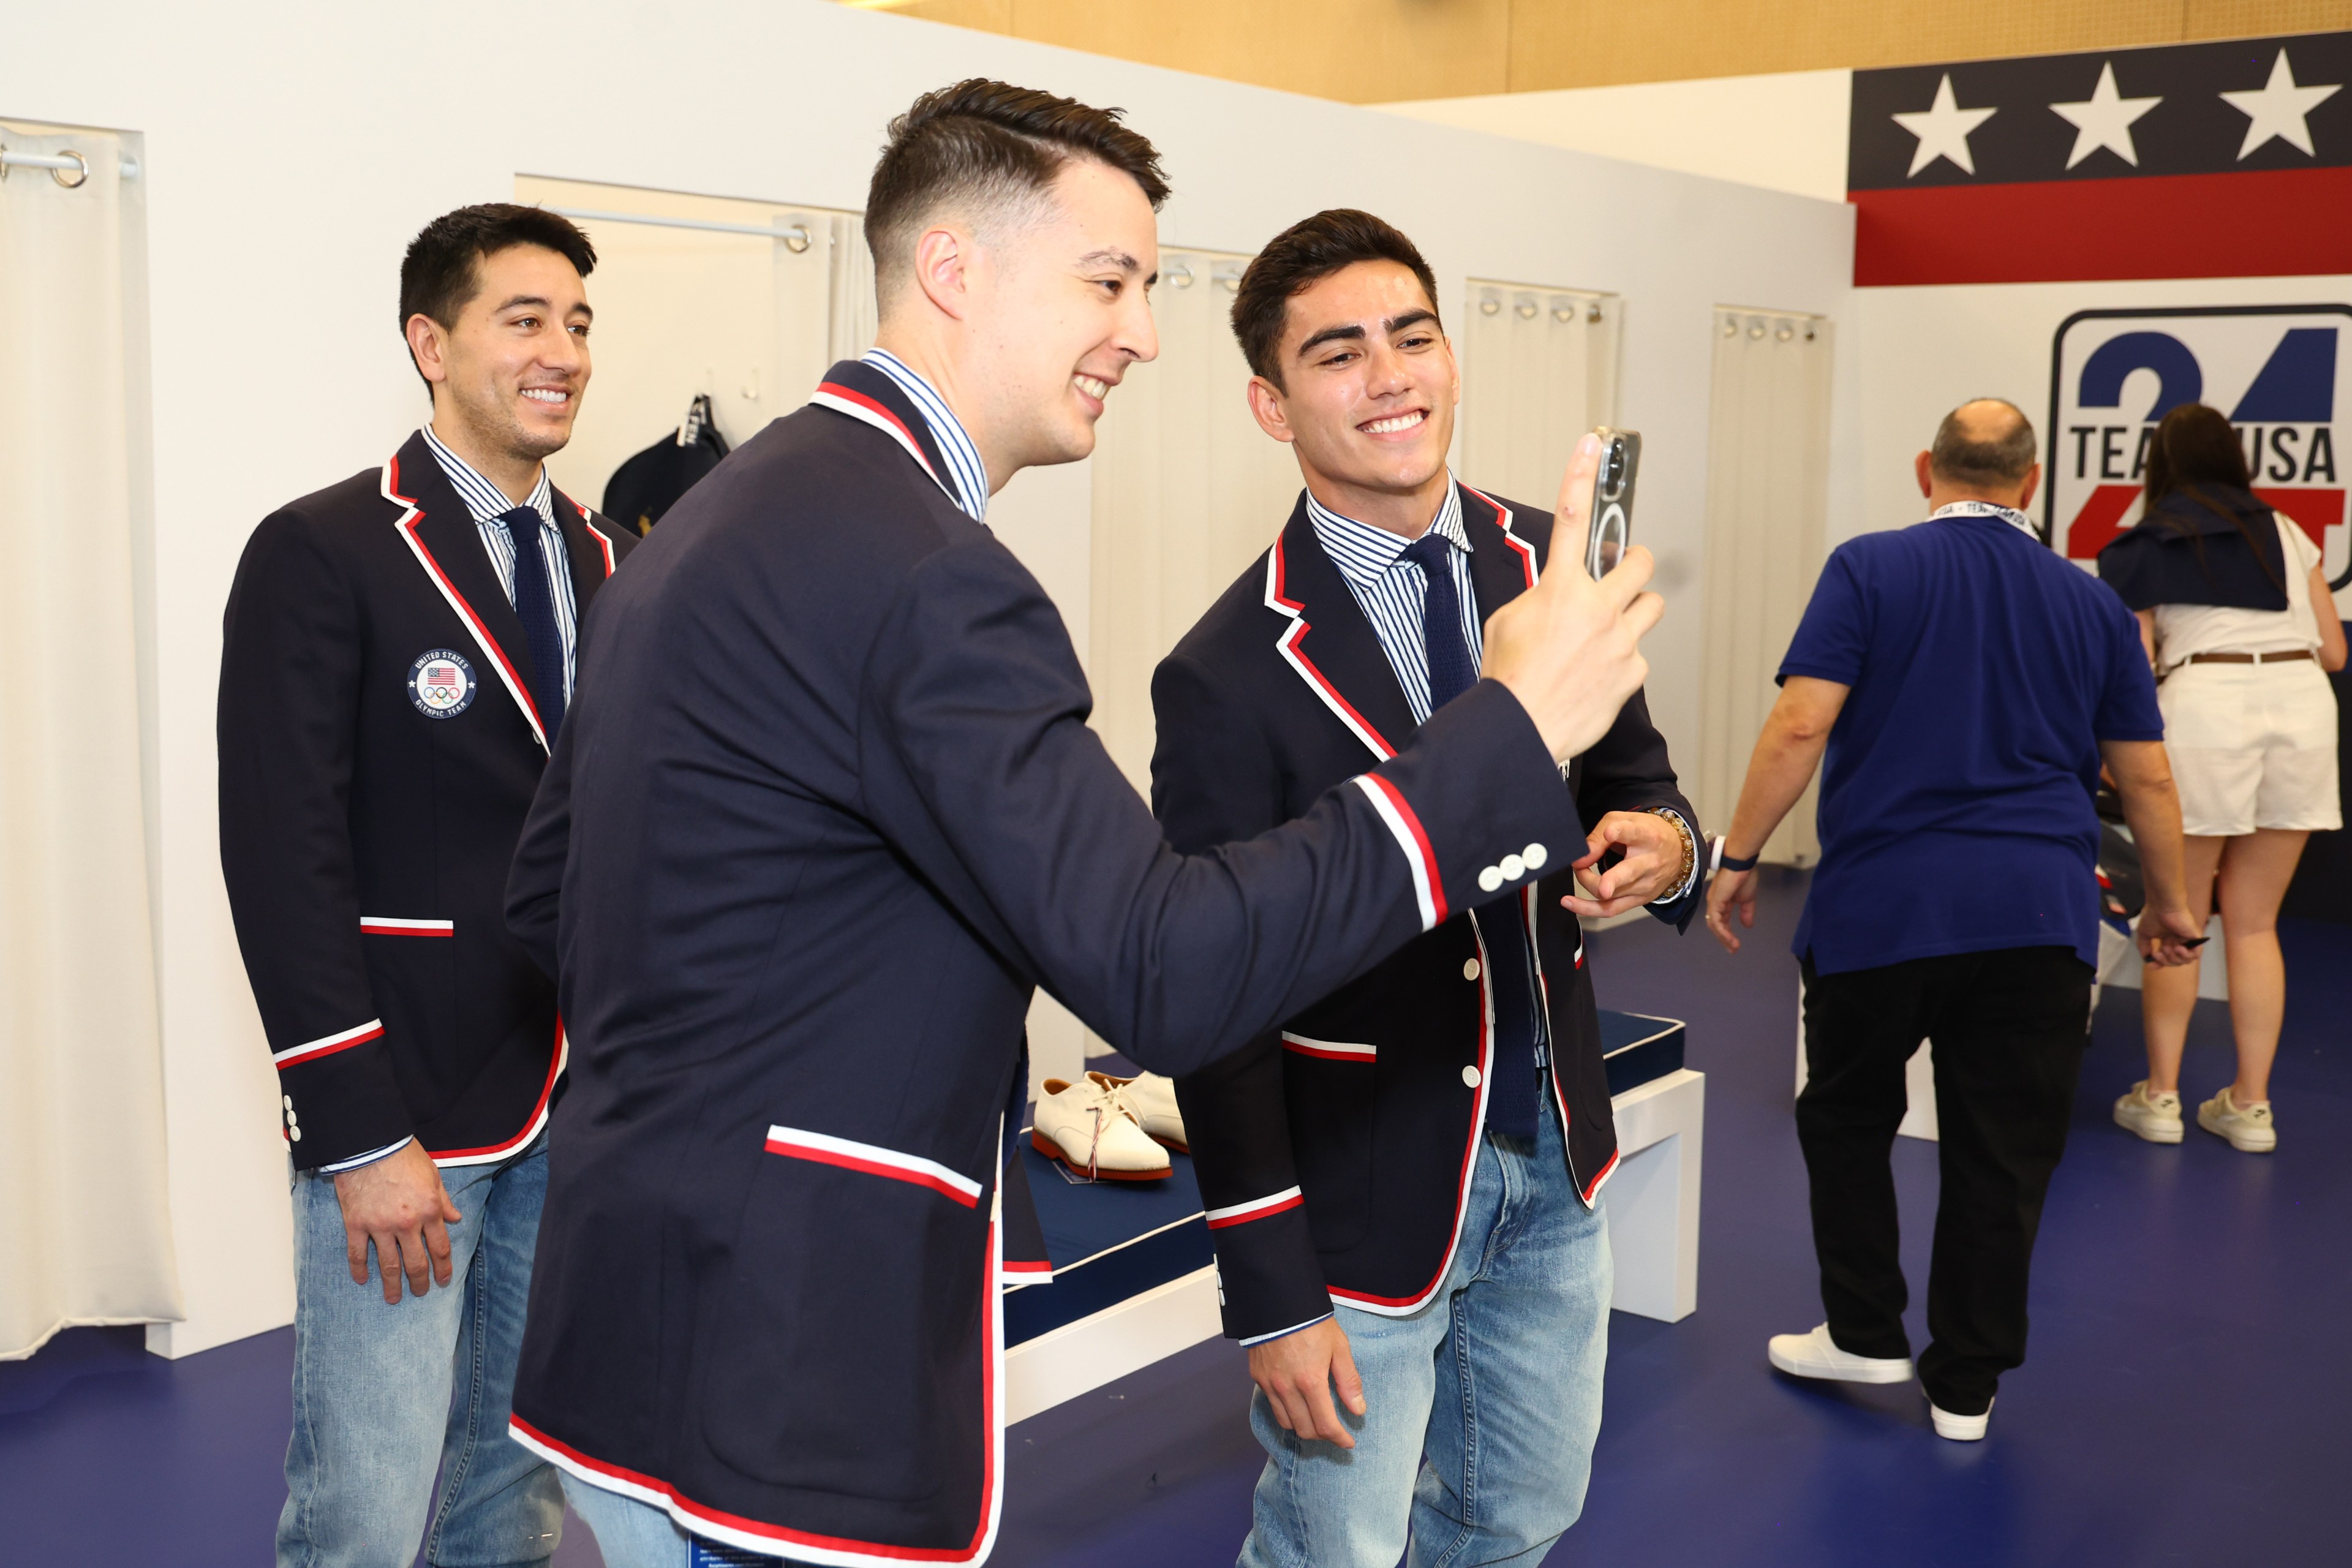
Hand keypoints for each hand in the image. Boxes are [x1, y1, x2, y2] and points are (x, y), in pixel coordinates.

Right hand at [332, 1140, 461, 1303]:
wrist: (370, 1145)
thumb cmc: (404, 1156)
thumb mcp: (433, 1176)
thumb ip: (443, 1201)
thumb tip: (456, 1218)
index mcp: (430, 1211)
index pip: (440, 1248)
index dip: (443, 1268)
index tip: (443, 1280)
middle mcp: (407, 1223)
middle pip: (416, 1263)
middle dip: (420, 1282)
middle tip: (420, 1293)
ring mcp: (380, 1226)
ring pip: (388, 1265)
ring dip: (392, 1285)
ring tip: (394, 1298)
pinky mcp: (356, 1224)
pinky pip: (357, 1253)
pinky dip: (359, 1269)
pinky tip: (363, 1281)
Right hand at [1247, 1316, 1365, 1449]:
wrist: (1278, 1300)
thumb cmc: (1312, 1322)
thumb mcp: (1339, 1347)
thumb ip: (1348, 1381)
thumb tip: (1358, 1410)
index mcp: (1310, 1382)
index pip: (1326, 1425)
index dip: (1339, 1439)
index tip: (1348, 1443)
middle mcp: (1287, 1388)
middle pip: (1306, 1430)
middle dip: (1323, 1435)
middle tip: (1334, 1430)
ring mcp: (1270, 1384)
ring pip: (1287, 1423)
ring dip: (1304, 1427)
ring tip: (1316, 1419)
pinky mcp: (1258, 1377)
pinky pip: (1273, 1406)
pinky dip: (1287, 1413)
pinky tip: (1297, 1404)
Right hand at [1479, 434, 1663, 764]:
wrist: (1520, 731)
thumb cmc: (1507, 680)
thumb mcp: (1506, 624)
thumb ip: (1539, 598)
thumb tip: (1558, 596)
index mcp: (1558, 589)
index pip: (1569, 519)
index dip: (1580, 476)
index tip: (1591, 444)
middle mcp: (1597, 607)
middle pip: (1641, 563)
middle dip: (1635, 565)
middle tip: (1624, 576)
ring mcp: (1621, 640)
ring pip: (1652, 607)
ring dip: (1635, 613)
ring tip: (1609, 635)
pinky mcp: (1633, 672)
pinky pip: (1639, 656)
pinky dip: (1622, 663)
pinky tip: (1597, 678)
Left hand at [1560, 811, 1684, 916]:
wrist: (1677, 853)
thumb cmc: (1647, 833)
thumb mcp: (1625, 821)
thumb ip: (1600, 836)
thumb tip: (1581, 857)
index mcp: (1647, 837)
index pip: (1635, 833)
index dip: (1620, 832)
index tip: (1609, 833)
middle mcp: (1649, 862)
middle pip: (1627, 873)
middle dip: (1608, 879)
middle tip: (1584, 873)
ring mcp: (1645, 885)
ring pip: (1611, 894)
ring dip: (1586, 882)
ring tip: (1578, 870)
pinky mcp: (1639, 900)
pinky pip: (1610, 910)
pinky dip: (1587, 909)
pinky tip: (1570, 903)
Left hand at [1704, 864, 1757, 953]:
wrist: (1741, 863)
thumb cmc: (1744, 876)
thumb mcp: (1747, 898)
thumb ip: (1746, 912)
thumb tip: (1748, 926)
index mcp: (1722, 901)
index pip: (1722, 921)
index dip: (1727, 933)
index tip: (1735, 945)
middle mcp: (1715, 903)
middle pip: (1716, 925)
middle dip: (1724, 939)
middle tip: (1732, 950)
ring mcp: (1713, 903)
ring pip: (1715, 925)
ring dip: (1724, 938)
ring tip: (1733, 948)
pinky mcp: (1715, 902)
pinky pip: (1716, 921)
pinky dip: (1722, 932)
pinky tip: (1730, 939)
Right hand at [2136, 902, 2202, 968]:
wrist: (2163, 906)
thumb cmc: (2153, 916)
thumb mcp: (2144, 933)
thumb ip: (2144, 946)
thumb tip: (2146, 958)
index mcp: (2168, 939)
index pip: (2167, 957)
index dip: (2160, 963)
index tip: (2151, 965)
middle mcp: (2178, 941)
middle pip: (2175, 961)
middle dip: (2165, 961)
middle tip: (2157, 953)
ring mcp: (2187, 940)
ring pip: (2185, 960)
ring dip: (2174, 958)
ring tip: (2167, 948)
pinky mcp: (2196, 939)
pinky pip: (2195, 955)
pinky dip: (2186, 955)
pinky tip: (2178, 948)